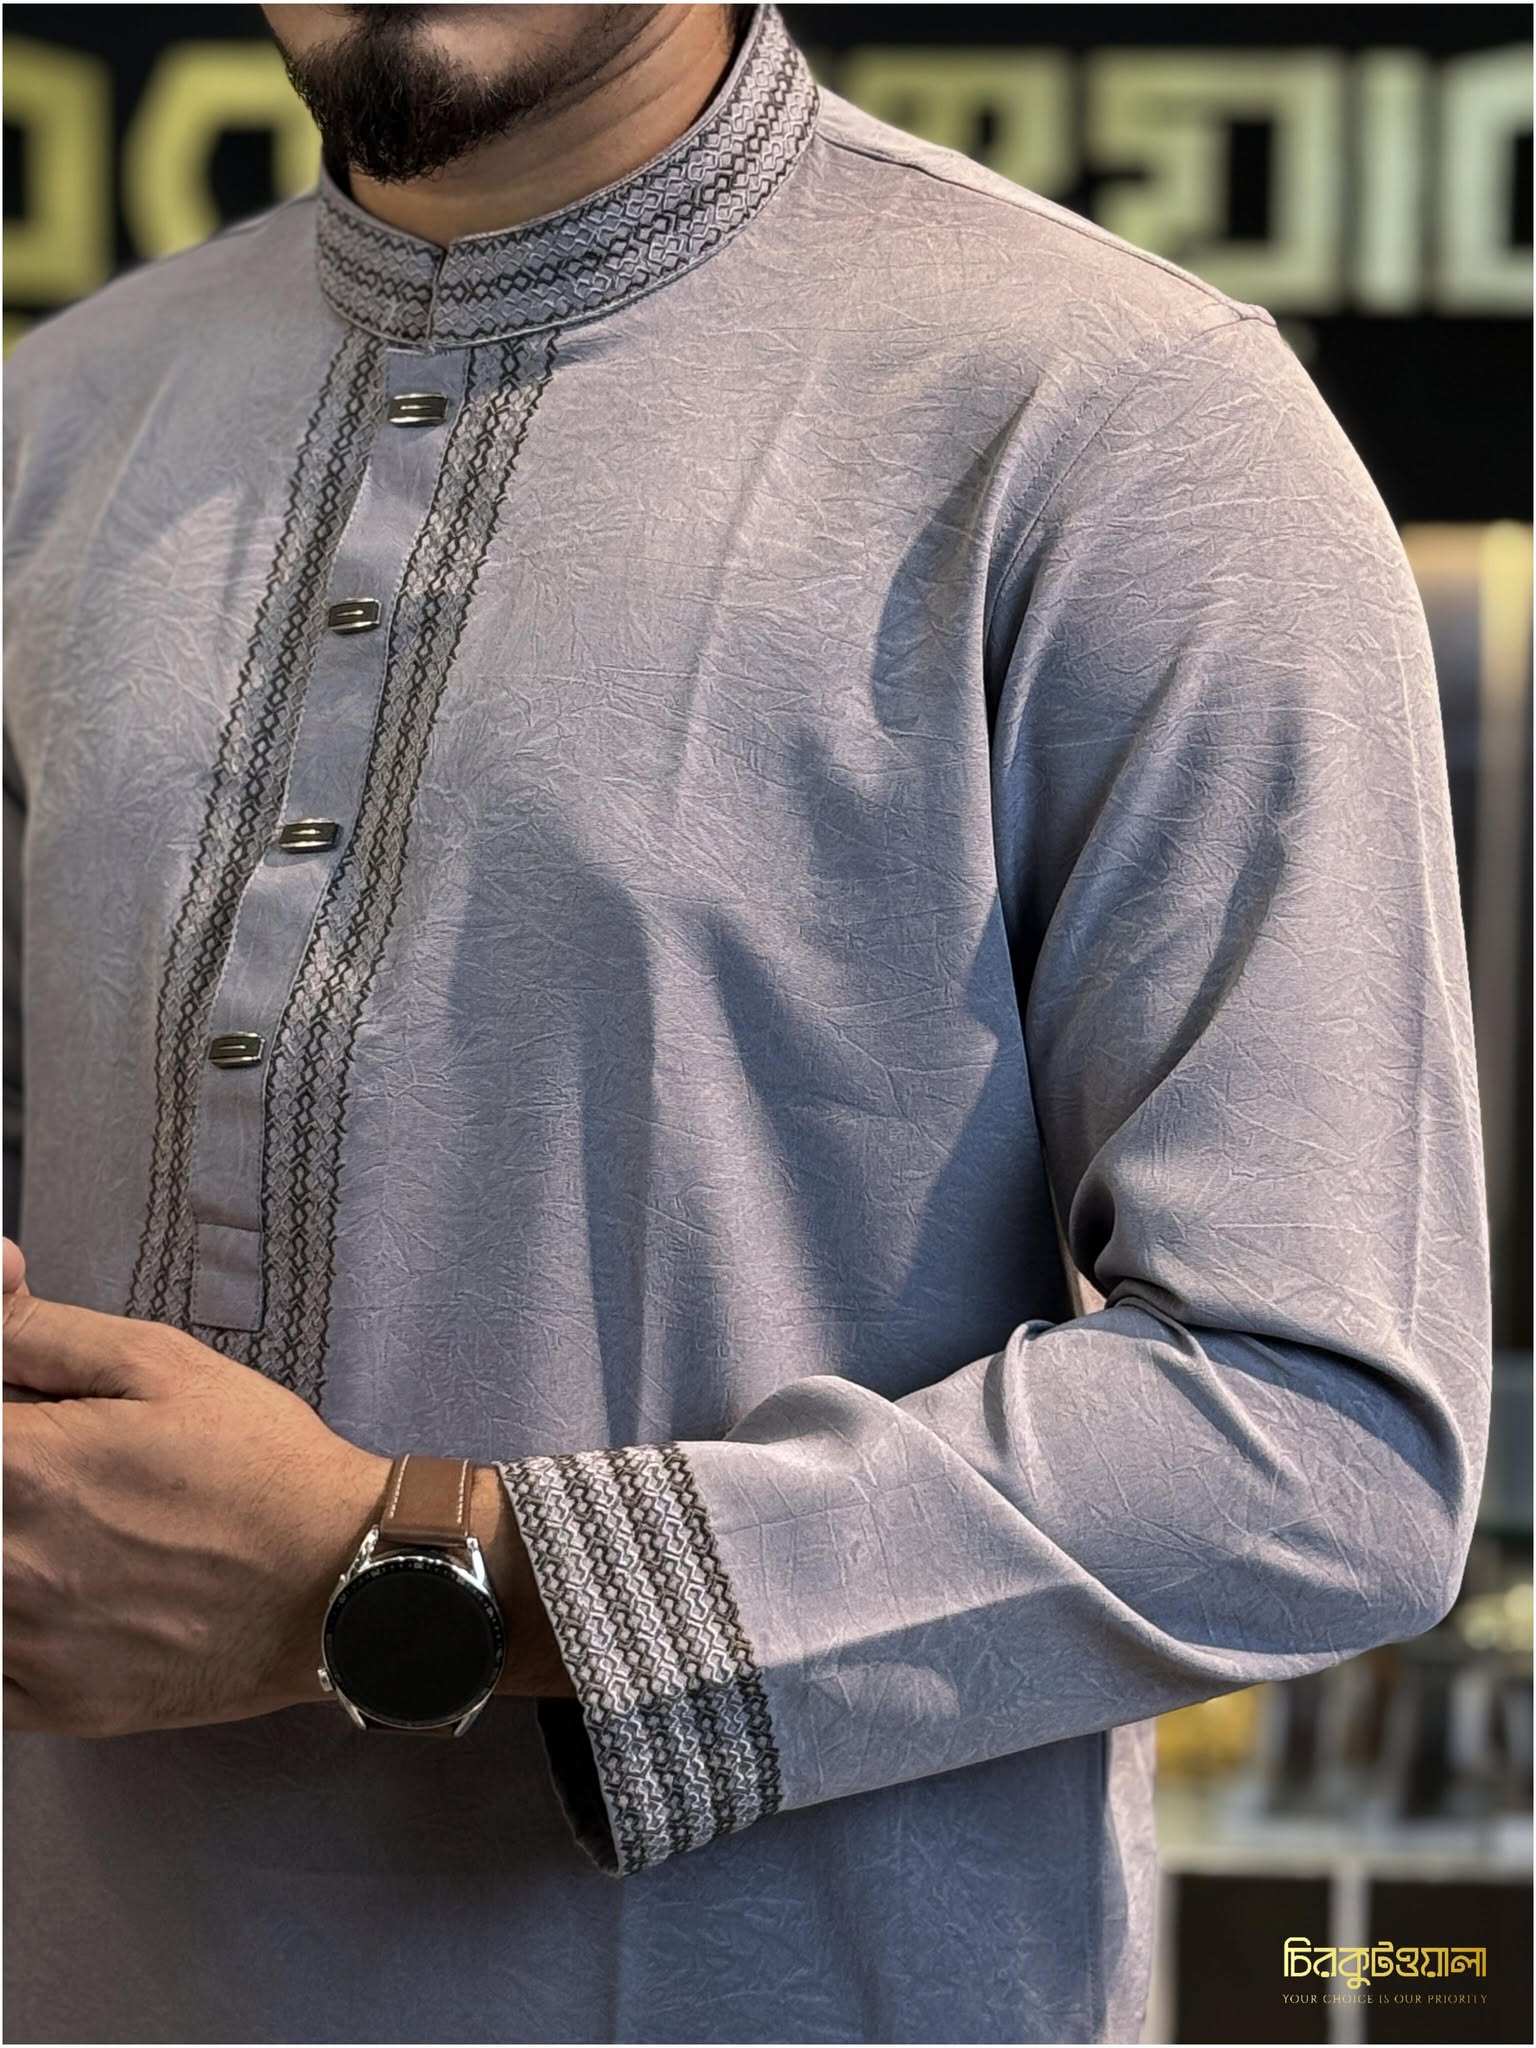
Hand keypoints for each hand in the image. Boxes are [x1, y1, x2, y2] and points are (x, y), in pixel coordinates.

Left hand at [2, 1240, 391, 1735]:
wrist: (337, 1581)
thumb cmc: (260, 1466)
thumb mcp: (161, 1365)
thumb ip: (40, 1329)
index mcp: (20, 1468)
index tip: (24, 1419)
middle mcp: (3, 1563)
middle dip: (8, 1477)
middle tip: (63, 1475)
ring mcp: (19, 1645)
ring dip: (8, 1545)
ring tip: (78, 1528)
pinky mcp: (47, 1703)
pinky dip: (10, 1624)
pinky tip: (63, 1595)